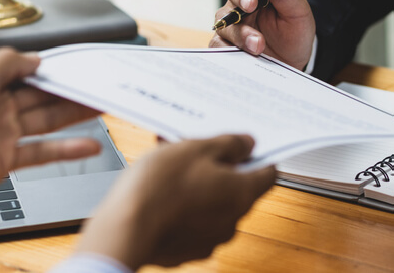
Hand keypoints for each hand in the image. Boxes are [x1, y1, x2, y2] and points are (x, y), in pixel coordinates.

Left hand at [0, 48, 100, 188]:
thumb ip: (10, 64)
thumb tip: (36, 59)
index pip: (29, 74)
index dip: (55, 71)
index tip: (80, 69)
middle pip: (43, 97)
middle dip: (73, 92)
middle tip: (100, 88)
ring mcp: (2, 134)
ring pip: (48, 123)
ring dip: (77, 117)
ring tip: (103, 109)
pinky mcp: (5, 160)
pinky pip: (42, 153)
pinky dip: (68, 151)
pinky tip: (89, 145)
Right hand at [76, 135, 276, 269]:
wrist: (124, 230)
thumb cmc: (159, 189)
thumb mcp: (196, 149)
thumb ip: (228, 144)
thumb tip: (248, 144)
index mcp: (242, 193)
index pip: (269, 174)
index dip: (257, 157)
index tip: (242, 147)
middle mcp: (233, 220)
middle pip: (239, 189)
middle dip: (220, 169)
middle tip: (196, 153)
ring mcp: (211, 238)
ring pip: (214, 205)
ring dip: (200, 188)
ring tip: (173, 171)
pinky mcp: (189, 249)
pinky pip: (194, 223)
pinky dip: (185, 209)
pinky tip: (164, 195)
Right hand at [209, 0, 315, 70]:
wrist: (295, 63)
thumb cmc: (295, 33)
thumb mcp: (297, 12)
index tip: (252, 3)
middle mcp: (236, 14)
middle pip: (224, 13)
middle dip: (240, 25)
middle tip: (257, 38)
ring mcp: (231, 34)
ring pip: (223, 34)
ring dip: (240, 41)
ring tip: (259, 49)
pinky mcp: (229, 52)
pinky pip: (219, 51)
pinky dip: (230, 55)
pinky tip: (245, 59)